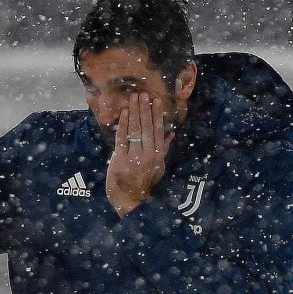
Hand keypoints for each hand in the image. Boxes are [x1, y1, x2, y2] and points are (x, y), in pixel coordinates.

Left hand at [105, 91, 171, 216]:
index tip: (156, 100)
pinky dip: (122, 124)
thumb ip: (164, 149)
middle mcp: (148, 155)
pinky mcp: (120, 159)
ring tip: (132, 99)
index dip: (157, 115)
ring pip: (134, 130)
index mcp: (158, 155)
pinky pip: (122, 138)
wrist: (130, 199)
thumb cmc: (145, 182)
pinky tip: (123, 113)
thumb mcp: (159, 167)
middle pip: (147, 127)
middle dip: (144, 109)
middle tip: (143, 94)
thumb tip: (172, 133)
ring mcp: (134, 157)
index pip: (159, 131)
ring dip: (133, 113)